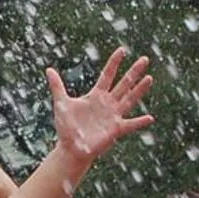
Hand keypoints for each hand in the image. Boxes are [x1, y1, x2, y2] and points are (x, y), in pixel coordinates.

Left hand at [50, 49, 152, 163]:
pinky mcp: (115, 129)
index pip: (107, 75)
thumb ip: (57, 86)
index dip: (114, 63)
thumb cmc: (66, 126)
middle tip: (144, 59)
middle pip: (124, 84)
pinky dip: (139, 122)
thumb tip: (48, 69)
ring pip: (130, 99)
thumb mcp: (61, 103)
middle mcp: (108, 103)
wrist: (70, 147)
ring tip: (149, 78)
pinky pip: (130, 125)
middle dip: (134, 72)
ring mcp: (113, 116)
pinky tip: (149, 118)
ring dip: (139, 90)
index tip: (122, 50)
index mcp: (96, 95)